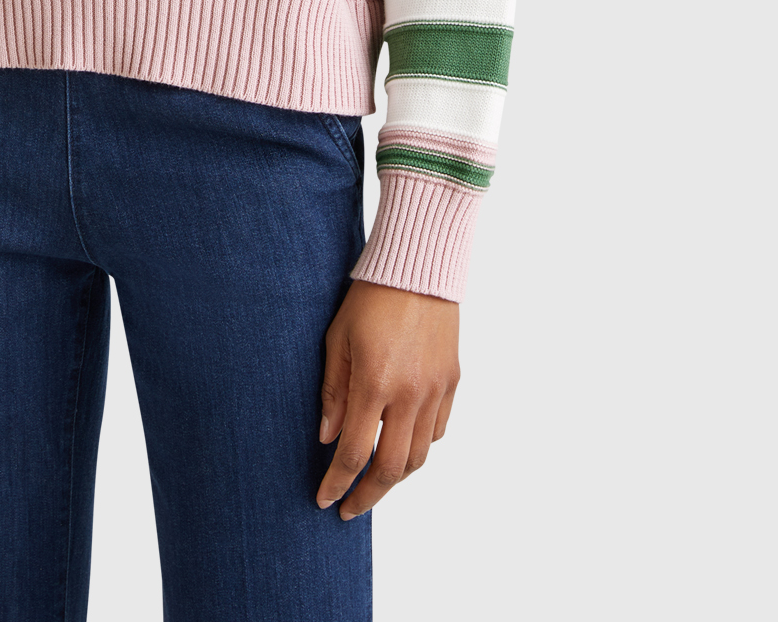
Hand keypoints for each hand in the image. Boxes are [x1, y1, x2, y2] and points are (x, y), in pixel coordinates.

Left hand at [314, 278, 460, 517]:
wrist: (418, 267)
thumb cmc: (370, 298)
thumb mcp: (337, 340)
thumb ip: (333, 393)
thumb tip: (327, 439)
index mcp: (374, 383)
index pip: (354, 453)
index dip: (337, 484)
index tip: (325, 501)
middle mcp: (409, 394)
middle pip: (391, 468)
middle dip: (368, 496)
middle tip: (349, 509)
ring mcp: (436, 390)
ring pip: (420, 456)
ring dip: (396, 478)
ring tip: (374, 484)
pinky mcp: (453, 382)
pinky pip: (438, 430)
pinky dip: (420, 447)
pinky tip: (402, 445)